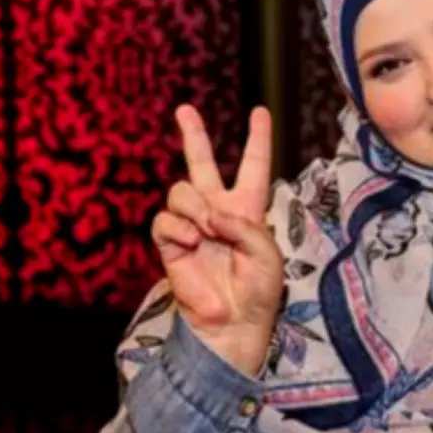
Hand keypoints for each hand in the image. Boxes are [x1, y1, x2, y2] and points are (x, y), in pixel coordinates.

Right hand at [152, 104, 282, 375]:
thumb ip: (244, 226)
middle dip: (193, 135)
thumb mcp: (267, 254)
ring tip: (205, 230)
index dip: (257, 139)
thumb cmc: (258, 290)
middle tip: (185, 110)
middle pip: (201, 163)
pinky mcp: (170, 243)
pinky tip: (191, 242)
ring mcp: (191, 225)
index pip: (253, 166)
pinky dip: (178, 228)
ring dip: (194, 206)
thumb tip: (209, 214)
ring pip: (180, 190)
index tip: (259, 113)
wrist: (234, 322)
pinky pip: (165, 220)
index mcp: (247, 208)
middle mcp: (217, 210)